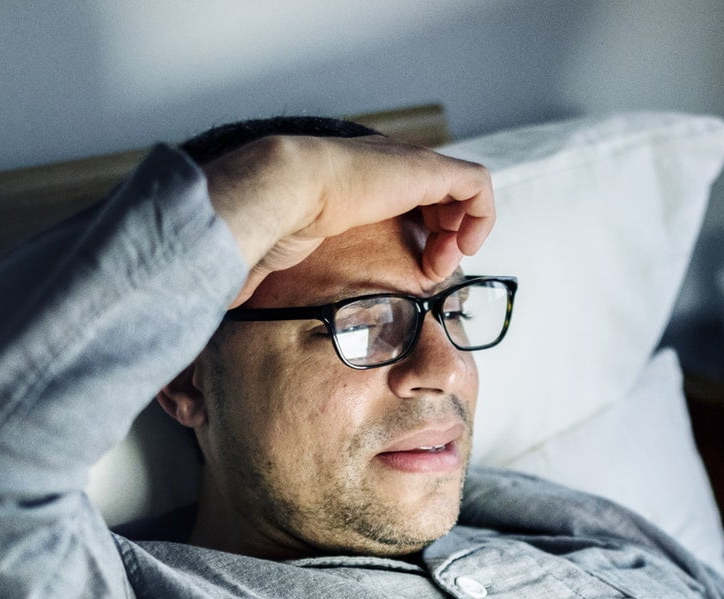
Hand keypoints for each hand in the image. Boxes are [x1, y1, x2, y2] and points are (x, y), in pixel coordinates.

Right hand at [202, 133, 494, 303]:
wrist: (279, 192)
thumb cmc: (274, 228)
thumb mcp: (292, 258)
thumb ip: (289, 273)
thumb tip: (243, 308)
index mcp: (361, 185)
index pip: (409, 205)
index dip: (423, 240)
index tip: (418, 274)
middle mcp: (388, 170)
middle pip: (440, 198)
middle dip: (445, 238)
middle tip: (433, 270)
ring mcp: (408, 165)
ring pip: (462, 192)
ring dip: (462, 231)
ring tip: (445, 260)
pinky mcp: (427, 168)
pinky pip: (478, 184)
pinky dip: (480, 216)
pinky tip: (460, 247)